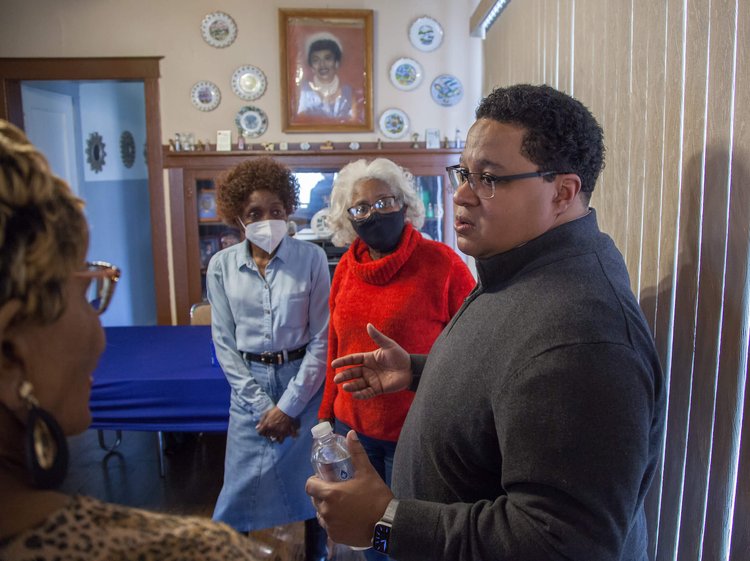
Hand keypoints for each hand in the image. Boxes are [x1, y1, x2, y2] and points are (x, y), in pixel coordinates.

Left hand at [256, 406, 297, 442]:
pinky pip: (280, 441)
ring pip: (273, 439)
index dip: (261, 431)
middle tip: (270, 429)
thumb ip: (261, 421)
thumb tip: (257, 428)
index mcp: (266, 425)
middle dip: (267, 433)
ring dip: (273, 436)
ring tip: (275, 433)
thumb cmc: (276, 411)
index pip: (260, 433)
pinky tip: (280, 436)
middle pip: (266, 436)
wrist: (286, 410)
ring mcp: (278, 432)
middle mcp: (271, 430)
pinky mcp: (284, 433)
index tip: (264, 430)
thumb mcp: (267, 414)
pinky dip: (279, 439)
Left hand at [306, 431, 393, 546]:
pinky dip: (334, 522)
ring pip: (321, 514)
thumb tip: (350, 433)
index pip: (309, 486)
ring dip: (327, 508)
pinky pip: (329, 527)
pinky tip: (346, 518)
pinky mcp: (335, 536)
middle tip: (338, 490)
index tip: (326, 479)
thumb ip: (356, 452)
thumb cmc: (376, 495)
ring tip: (343, 505)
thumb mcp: (367, 472)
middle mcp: (326, 511)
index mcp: (330, 494)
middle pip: (315, 499)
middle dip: (323, 493)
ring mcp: (330, 526)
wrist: (387, 524)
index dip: (315, 481)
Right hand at [331, 324, 411, 398]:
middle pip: (352, 373)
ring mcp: (372, 380)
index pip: (353, 360)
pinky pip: (367, 393)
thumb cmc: (400, 356)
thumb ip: (378, 337)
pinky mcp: (378, 389)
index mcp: (368, 358)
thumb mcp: (388, 345)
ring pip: (358, 384)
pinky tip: (355, 394)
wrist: (411, 370)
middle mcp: (368, 370)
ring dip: (351, 386)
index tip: (334, 364)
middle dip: (344, 376)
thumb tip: (368, 325)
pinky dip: (361, 394)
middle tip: (336, 379)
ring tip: (345, 387)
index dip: (343, 361)